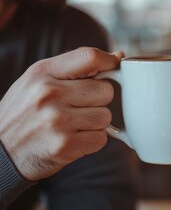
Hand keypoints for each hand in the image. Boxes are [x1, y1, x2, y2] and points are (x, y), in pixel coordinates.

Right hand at [0, 47, 122, 180]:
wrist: (0, 152)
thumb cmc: (25, 112)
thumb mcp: (38, 80)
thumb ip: (77, 67)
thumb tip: (118, 56)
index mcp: (42, 73)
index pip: (90, 57)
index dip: (110, 62)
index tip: (114, 68)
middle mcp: (49, 94)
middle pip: (106, 91)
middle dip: (98, 100)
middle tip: (78, 107)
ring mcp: (56, 121)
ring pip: (105, 116)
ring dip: (95, 123)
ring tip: (73, 124)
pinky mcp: (64, 146)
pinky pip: (100, 139)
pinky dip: (92, 141)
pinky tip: (73, 139)